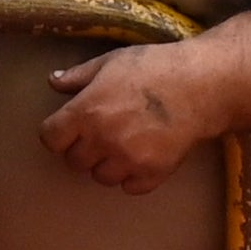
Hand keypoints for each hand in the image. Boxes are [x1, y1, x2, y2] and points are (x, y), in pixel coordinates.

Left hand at [40, 39, 217, 190]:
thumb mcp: (111, 62)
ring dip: (107, 163)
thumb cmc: (153, 67)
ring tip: (124, 143)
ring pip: (100, 177)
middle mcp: (102, 140)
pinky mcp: (151, 175)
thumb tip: (52, 82)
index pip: (51, 139)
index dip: (57, 132)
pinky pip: (129, 187)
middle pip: (74, 161)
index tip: (68, 127)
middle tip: (100, 132)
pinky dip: (133, 175)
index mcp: (86, 111)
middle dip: (83, 148)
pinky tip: (143, 154)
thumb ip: (78, 76)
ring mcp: (127, 161)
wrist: (200, 86)